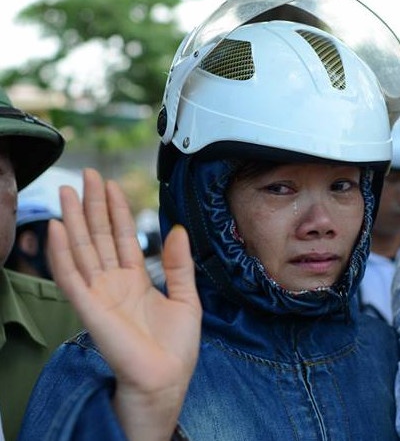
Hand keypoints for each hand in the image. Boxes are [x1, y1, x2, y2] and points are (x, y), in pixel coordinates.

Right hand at [47, 168, 201, 439]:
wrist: (167, 380)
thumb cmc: (175, 348)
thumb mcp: (186, 298)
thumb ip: (180, 265)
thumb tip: (178, 230)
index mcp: (135, 280)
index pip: (122, 237)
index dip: (117, 211)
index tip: (112, 186)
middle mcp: (113, 283)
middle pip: (99, 236)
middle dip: (93, 206)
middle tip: (88, 175)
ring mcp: (99, 294)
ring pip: (82, 249)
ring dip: (74, 220)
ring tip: (68, 192)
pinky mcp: (89, 309)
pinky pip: (71, 277)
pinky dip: (62, 253)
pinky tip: (57, 229)